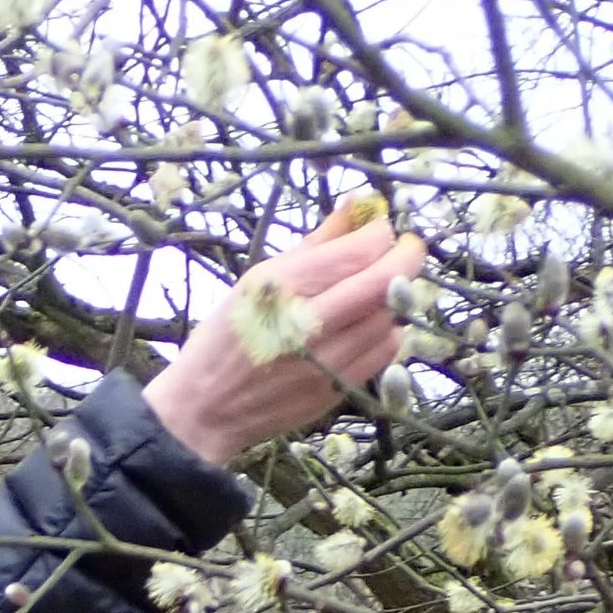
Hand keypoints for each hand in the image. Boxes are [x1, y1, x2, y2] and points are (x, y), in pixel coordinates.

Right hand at [143, 198, 428, 467]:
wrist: (205, 409)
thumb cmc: (227, 336)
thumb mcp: (259, 277)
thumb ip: (317, 242)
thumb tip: (360, 203)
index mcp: (285, 287)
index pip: (361, 249)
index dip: (383, 232)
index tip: (381, 228)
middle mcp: (309, 324)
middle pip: (386, 282)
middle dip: (408, 257)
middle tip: (406, 249)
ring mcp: (325, 363)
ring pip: (391, 317)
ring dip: (396, 296)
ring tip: (381, 288)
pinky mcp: (335, 391)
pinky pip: (384, 353)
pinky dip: (388, 331)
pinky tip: (372, 323)